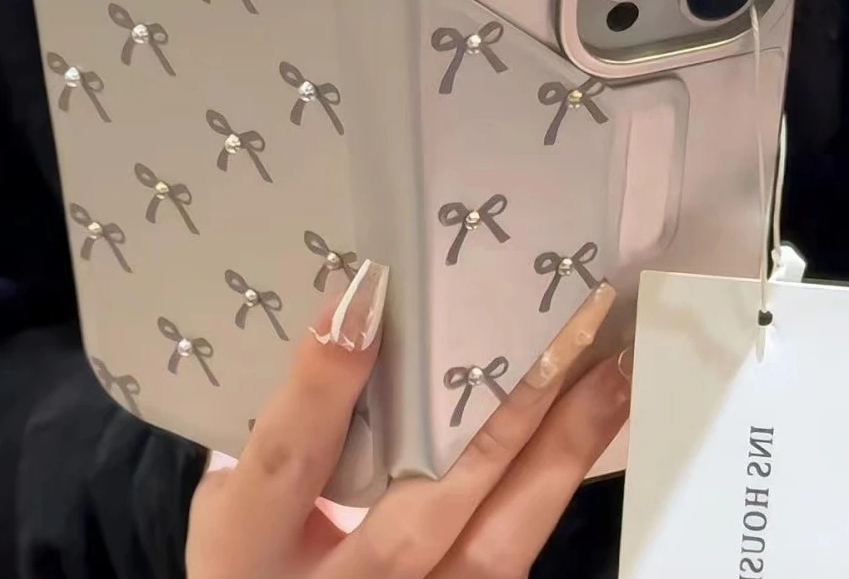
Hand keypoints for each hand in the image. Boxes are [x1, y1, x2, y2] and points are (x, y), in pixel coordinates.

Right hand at [187, 261, 629, 577]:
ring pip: (497, 548)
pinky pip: (514, 556)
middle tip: (556, 338)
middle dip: (492, 423)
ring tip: (611, 374)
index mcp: (248, 551)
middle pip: (421, 514)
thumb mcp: (238, 507)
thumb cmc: (253, 563)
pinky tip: (588, 429)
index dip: (323, 384)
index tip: (365, 296)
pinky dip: (553, 486)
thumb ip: (283, 434)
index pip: (286, 463)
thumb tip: (348, 325)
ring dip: (558, 454)